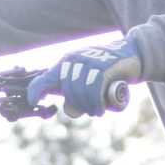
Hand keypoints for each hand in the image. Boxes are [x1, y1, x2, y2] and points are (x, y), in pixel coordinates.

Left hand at [25, 38, 141, 116]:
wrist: (130, 53)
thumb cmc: (106, 70)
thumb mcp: (87, 77)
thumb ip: (76, 92)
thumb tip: (69, 109)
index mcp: (65, 64)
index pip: (44, 78)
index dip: (36, 91)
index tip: (34, 102)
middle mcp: (73, 61)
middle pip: (67, 92)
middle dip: (78, 105)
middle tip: (90, 110)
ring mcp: (87, 62)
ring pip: (81, 92)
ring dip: (89, 106)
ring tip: (97, 111)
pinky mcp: (102, 67)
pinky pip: (94, 90)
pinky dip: (97, 103)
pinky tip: (100, 109)